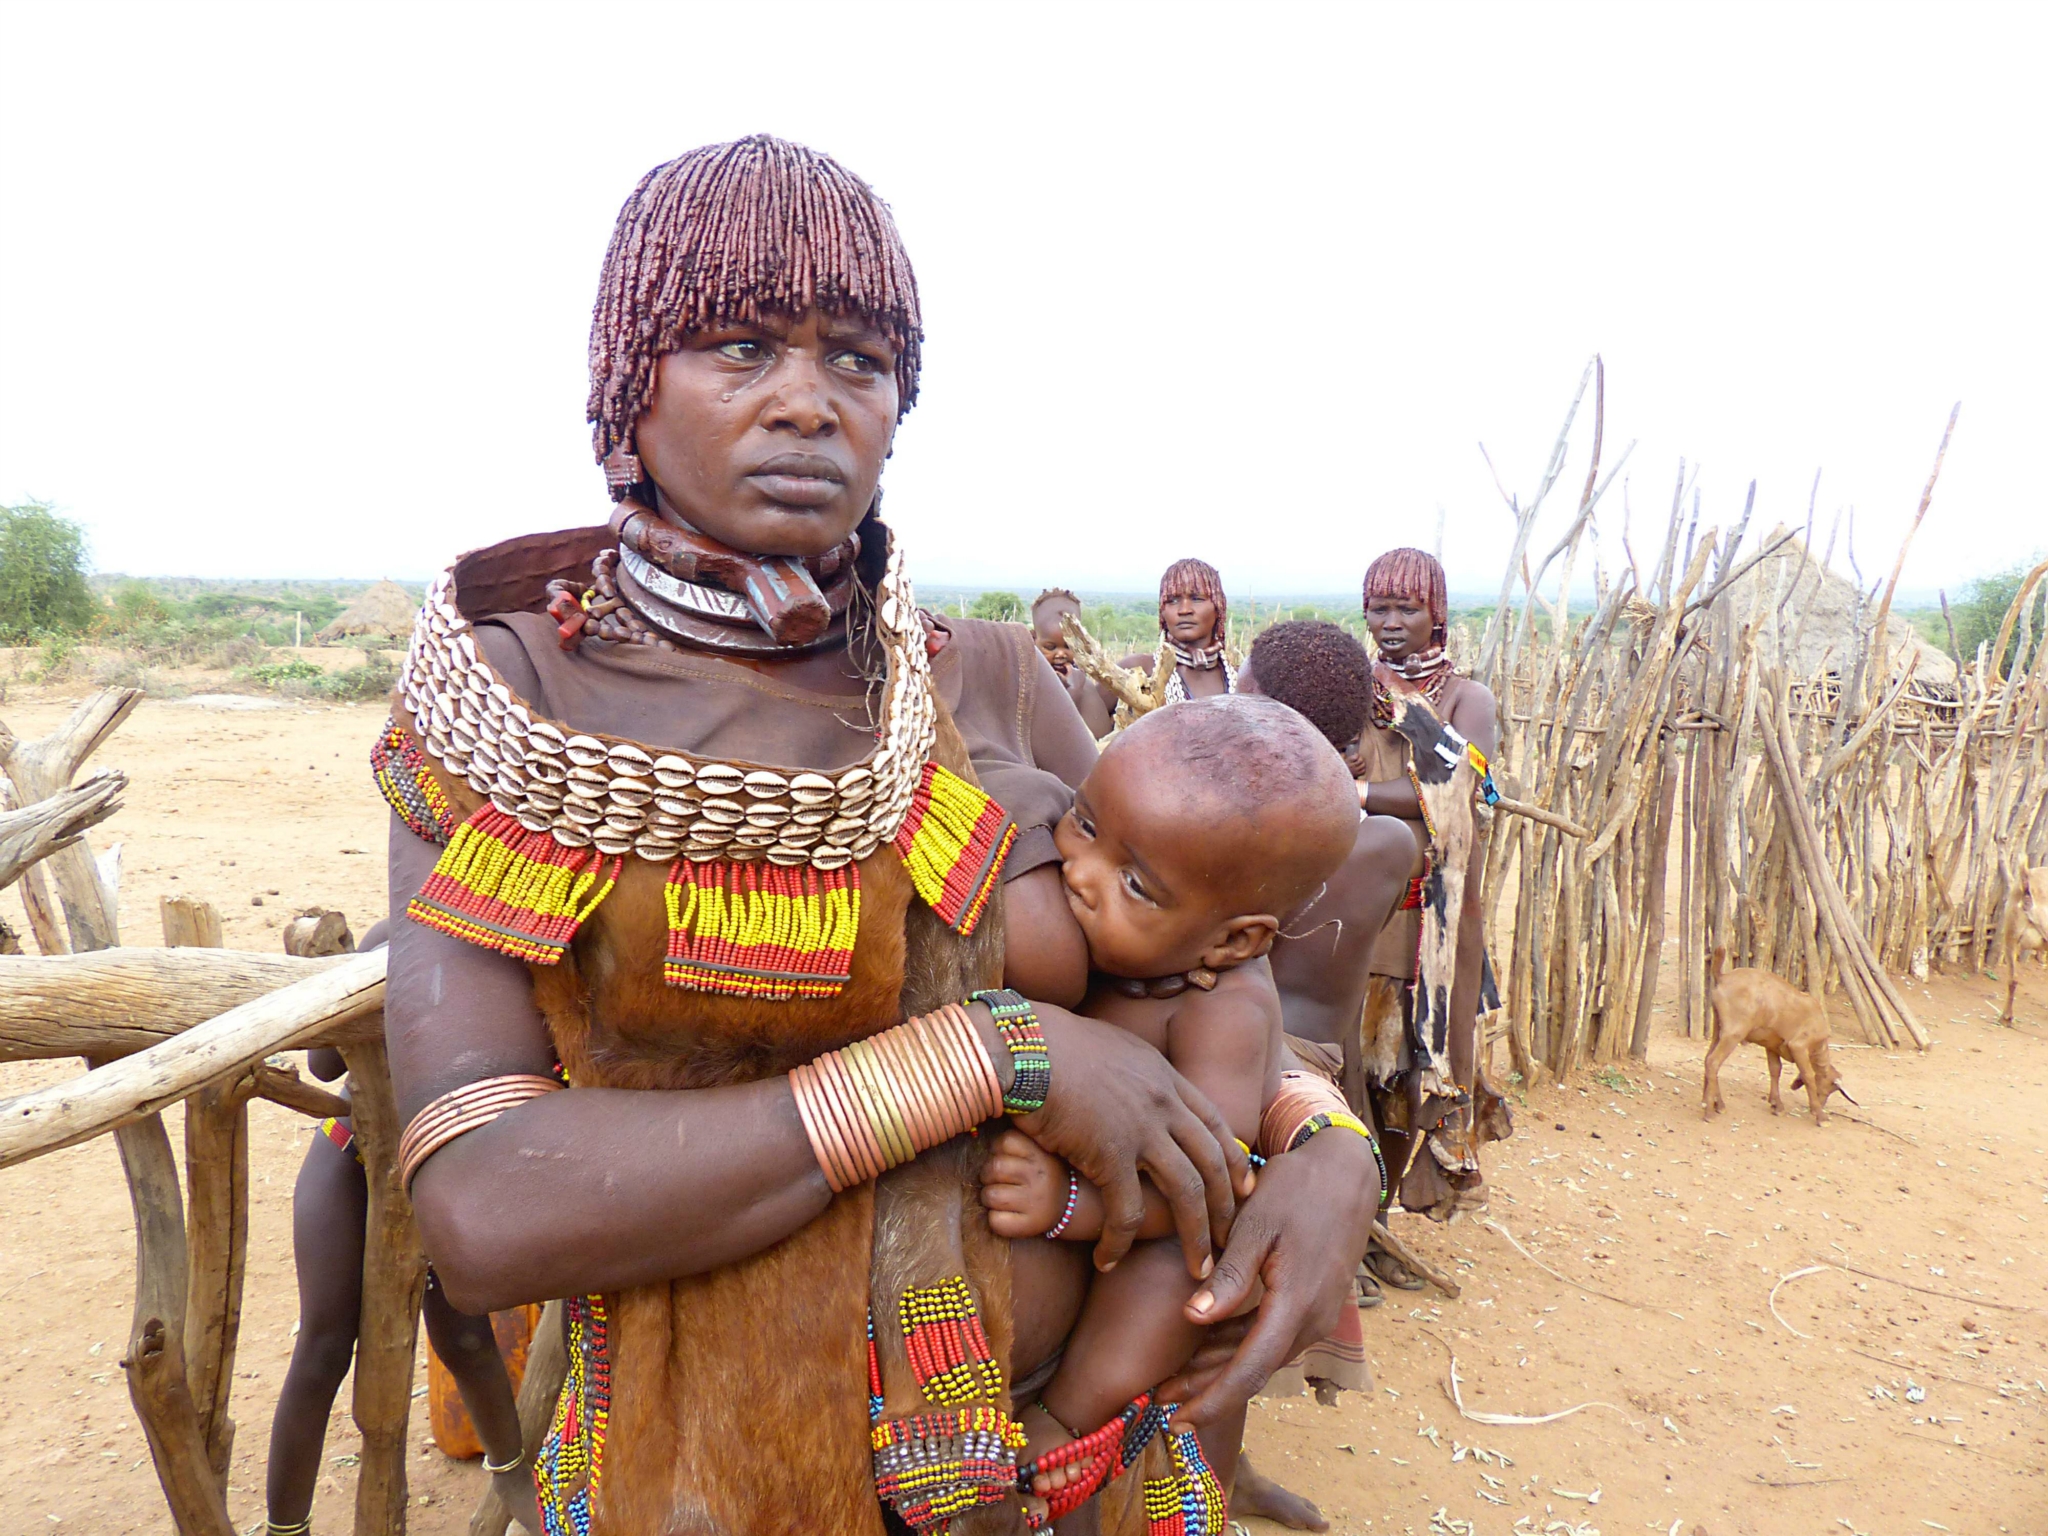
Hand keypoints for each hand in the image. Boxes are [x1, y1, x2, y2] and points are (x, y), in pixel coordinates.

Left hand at [980, 1128, 1068, 1237]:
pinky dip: (995, 1219)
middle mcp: (1038, 1176)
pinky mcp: (1029, 1225)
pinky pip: (995, 1221)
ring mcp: (1034, 1201)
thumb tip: (986, 1144)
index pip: (1006, 1141)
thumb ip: (1016, 1144)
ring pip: (990, 1195)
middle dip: (988, 1175)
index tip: (1004, 1158)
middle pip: (994, 1167)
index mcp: (1040, 1154)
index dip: (997, 1150)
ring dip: (989, 1197)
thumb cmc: (1042, 1175)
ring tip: (1001, 1197)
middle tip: (998, 1181)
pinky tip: (1006, 1214)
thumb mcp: (1038, 1151)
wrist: (1069, 1205)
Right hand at [1011, 1004, 1251, 1277]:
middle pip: (1212, 1162)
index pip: (1215, 1123)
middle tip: (1229, 1239)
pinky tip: (1108, 1261)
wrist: (1024, 1045)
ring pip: (1188, 1191)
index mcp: (1165, 1077)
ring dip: (1196, 1235)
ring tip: (1199, 1268)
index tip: (1244, 1187)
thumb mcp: (1112, 1047)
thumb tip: (1131, 1085)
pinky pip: (1127, 1210)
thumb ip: (1133, 1073)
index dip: (1233, 1159)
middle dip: (1226, 1206)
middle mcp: (1163, 1103)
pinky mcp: (1109, 1154)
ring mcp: (1141, 1129)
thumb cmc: (1053, 1043)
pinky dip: (1120, 1242)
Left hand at [1166, 1126, 1378, 1434]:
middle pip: (1254, 1370)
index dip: (1213, 1400)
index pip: (1251, 1371)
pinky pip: (1272, 1336)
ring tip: (1175, 1378)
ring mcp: (1316, 1314)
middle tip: (1160, 1399)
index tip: (1179, 1422)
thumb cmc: (1297, 1189)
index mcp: (1296, 1305)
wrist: (1346, 1171)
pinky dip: (1238, 1345)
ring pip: (1262, 1354)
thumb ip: (1230, 1275)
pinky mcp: (1313, 1303)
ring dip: (1220, 1368)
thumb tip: (1193, 1318)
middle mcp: (1311, 1320)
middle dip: (1208, 1389)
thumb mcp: (1257, 1224)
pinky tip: (1207, 1342)